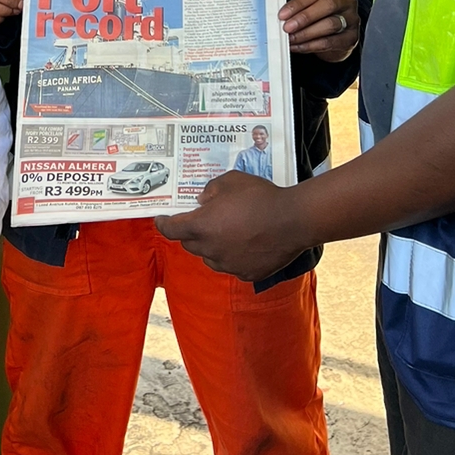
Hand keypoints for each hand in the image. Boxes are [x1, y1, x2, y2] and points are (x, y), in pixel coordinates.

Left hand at [156, 172, 308, 280]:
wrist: (293, 220)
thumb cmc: (261, 197)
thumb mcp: (231, 180)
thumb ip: (211, 190)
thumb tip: (203, 201)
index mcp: (202, 226)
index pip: (171, 230)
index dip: (163, 224)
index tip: (161, 220)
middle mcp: (211, 249)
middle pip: (189, 244)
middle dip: (191, 232)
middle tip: (203, 219)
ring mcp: (229, 265)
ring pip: (210, 257)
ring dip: (212, 245)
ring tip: (228, 231)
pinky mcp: (246, 274)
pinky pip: (232, 265)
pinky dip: (233, 256)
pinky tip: (246, 243)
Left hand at [280, 0, 359, 60]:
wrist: (339, 37)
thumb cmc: (323, 18)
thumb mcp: (313, 7)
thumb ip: (300, 9)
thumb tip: (283, 17)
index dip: (297, 3)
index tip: (283, 14)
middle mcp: (346, 2)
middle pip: (327, 5)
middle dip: (304, 17)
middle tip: (288, 27)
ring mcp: (351, 20)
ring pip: (330, 24)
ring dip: (306, 33)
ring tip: (291, 38)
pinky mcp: (351, 38)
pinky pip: (330, 42)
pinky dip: (311, 45)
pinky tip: (299, 46)